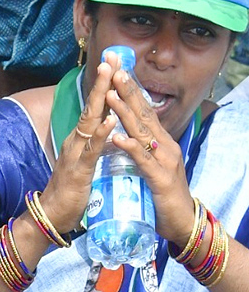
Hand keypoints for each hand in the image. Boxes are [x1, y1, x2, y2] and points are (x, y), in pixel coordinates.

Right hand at [40, 57, 117, 232]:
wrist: (51, 216)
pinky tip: (109, 120)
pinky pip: (91, 149)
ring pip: (90, 121)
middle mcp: (75, 141)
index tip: (115, 63)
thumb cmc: (71, 192)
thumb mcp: (84, 162)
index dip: (104, 85)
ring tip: (110, 76)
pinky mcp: (78, 171)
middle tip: (111, 58)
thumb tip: (105, 129)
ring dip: (101, 98)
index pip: (94, 107)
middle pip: (91, 106)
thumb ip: (93, 146)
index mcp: (80, 139)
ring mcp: (75, 154)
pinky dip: (101, 134)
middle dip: (101, 81)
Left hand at [104, 68, 194, 245]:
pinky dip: (129, 146)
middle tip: (115, 68)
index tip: (116, 70)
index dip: (130, 90)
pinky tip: (117, 136)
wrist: (180, 222)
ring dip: (124, 111)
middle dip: (128, 90)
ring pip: (141, 131)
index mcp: (157, 141)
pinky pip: (142, 159)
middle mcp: (162, 144)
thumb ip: (139, 149)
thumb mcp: (148, 166)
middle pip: (143, 113)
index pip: (142, 110)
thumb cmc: (161, 194)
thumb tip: (127, 133)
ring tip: (110, 94)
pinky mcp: (159, 177)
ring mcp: (162, 159)